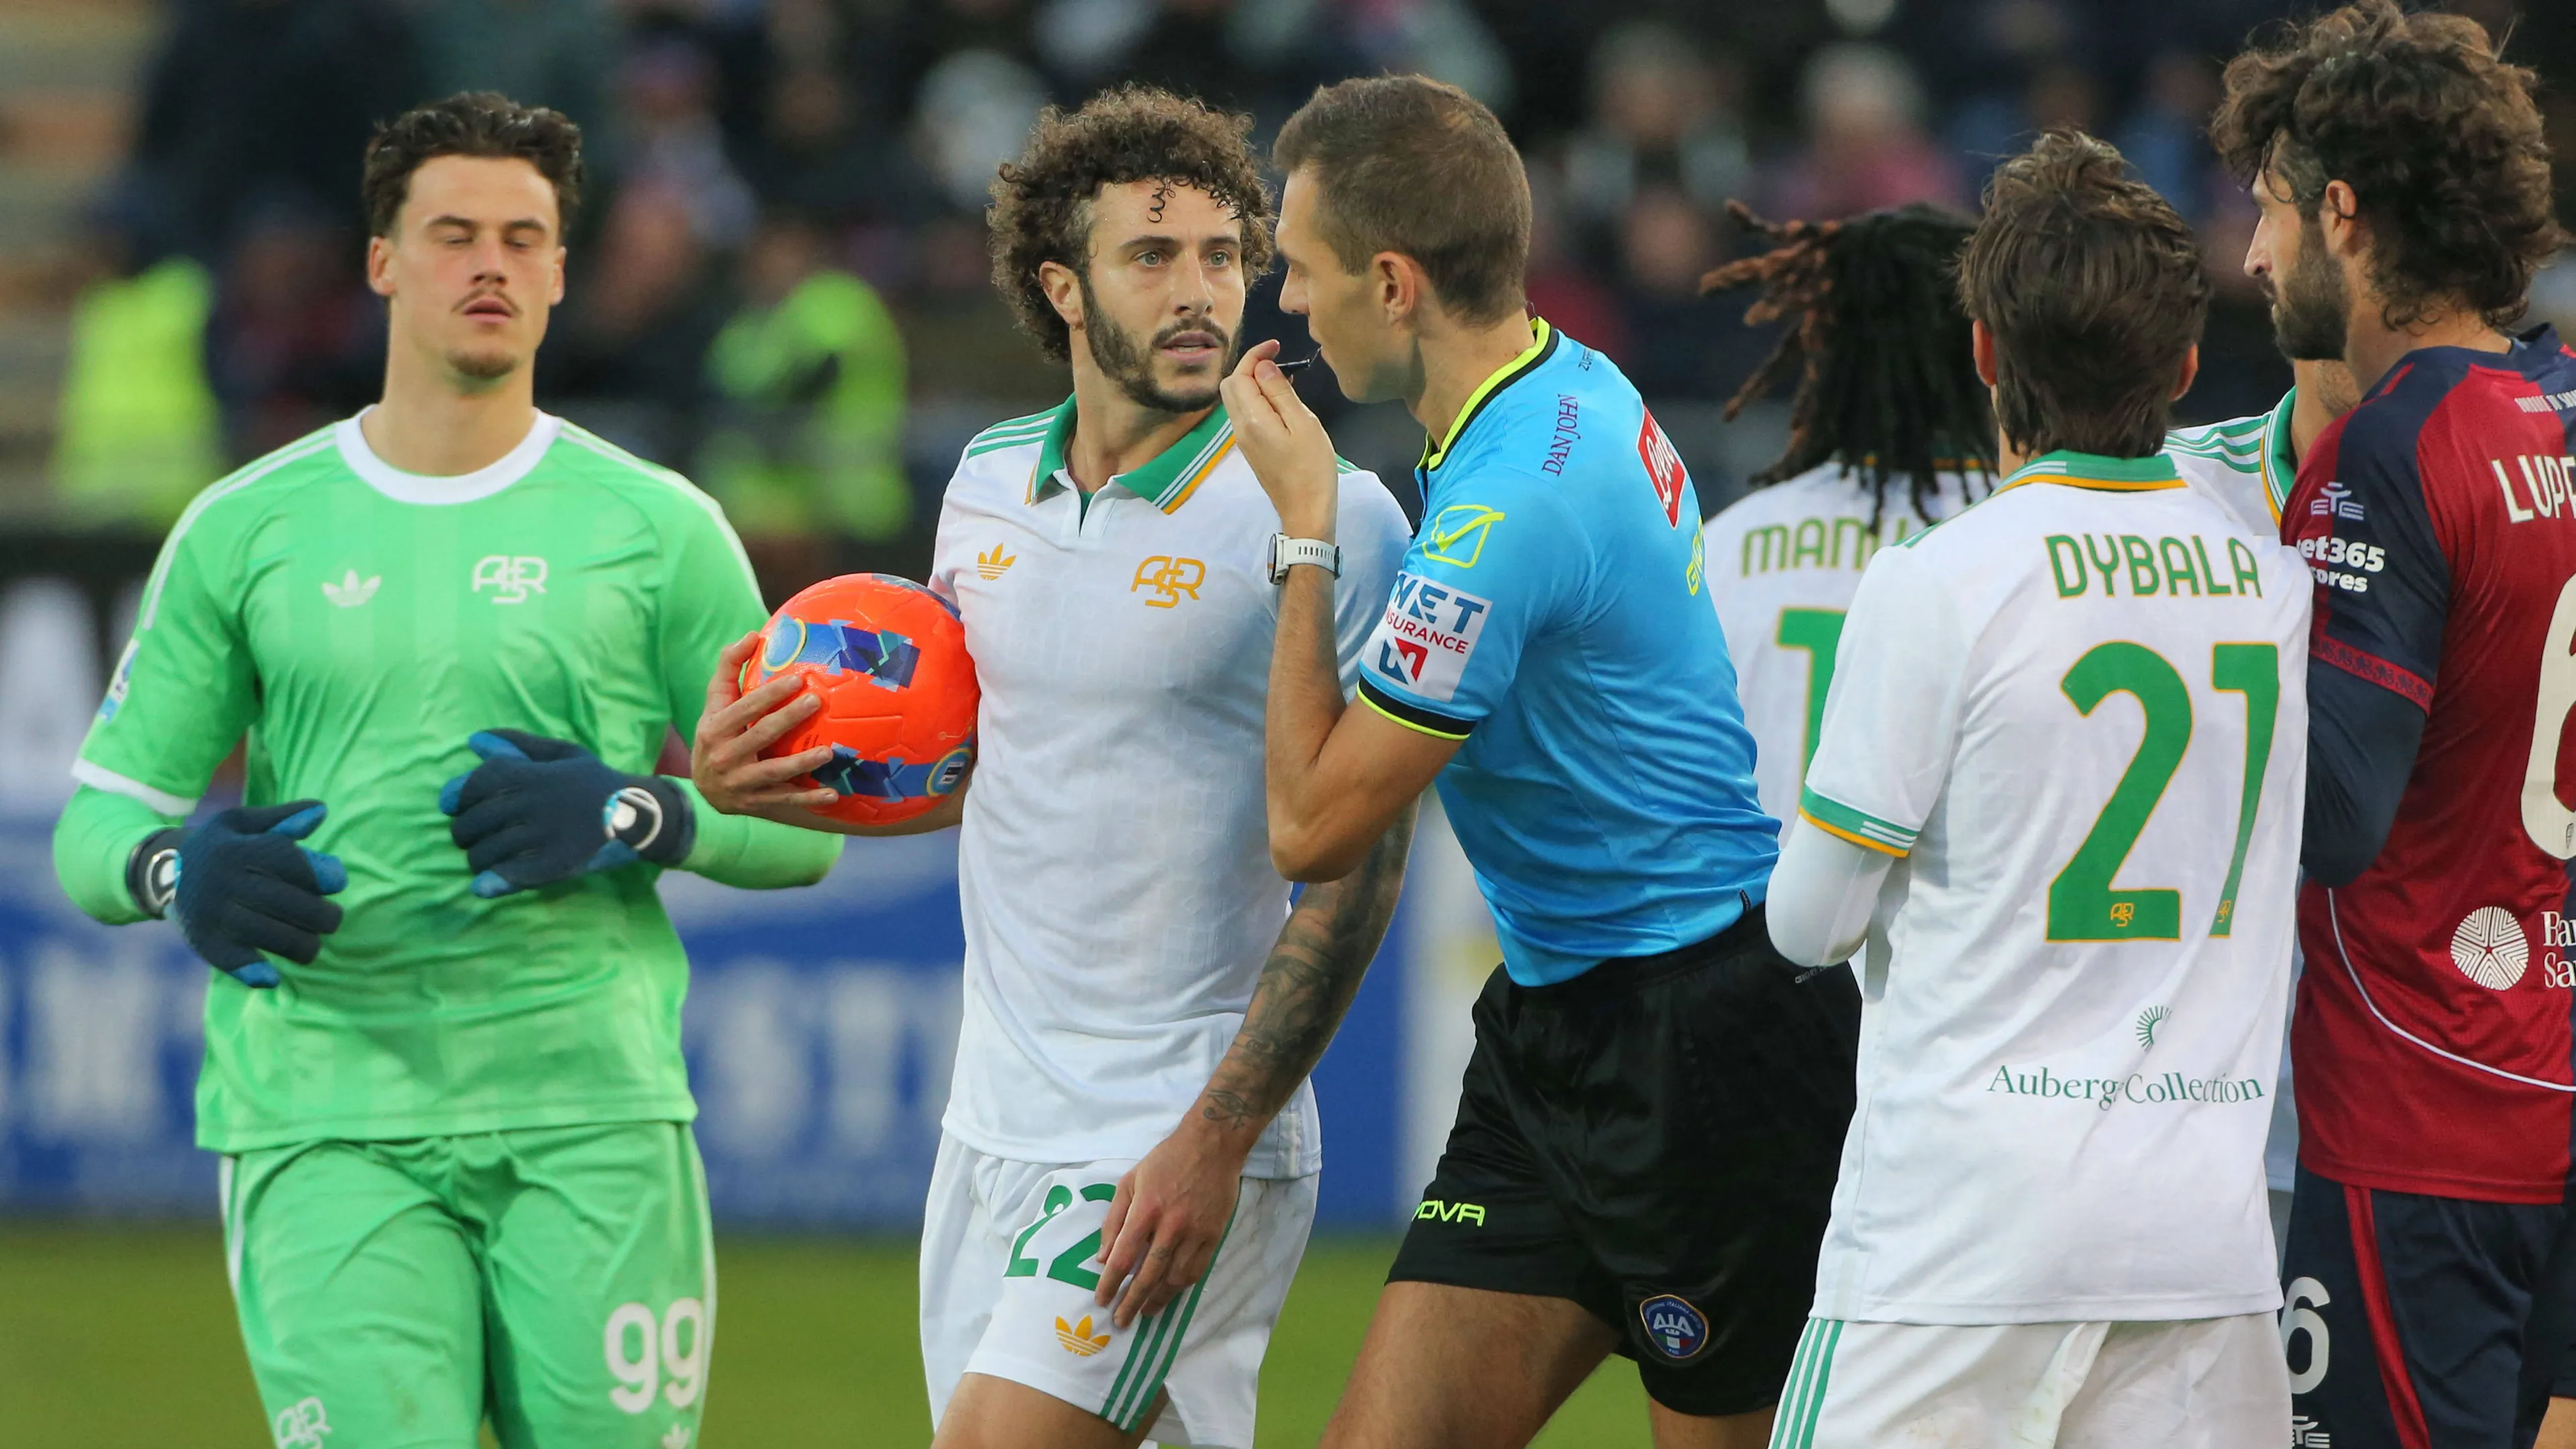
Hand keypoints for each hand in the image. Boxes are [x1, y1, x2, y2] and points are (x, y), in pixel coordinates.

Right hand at [163, 801, 347, 986]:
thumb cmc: (220, 846)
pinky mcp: (201, 941)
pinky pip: (232, 961)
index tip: (336, 882)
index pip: (290, 862)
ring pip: (271, 936)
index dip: (322, 874)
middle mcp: (223, 882)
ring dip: (303, 945)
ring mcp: (212, 913)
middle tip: (331, 919)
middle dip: (322, 916)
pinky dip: (255, 971)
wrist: (161, 872)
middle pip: (287, 903)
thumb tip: (320, 811)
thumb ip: (282, 818)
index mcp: (237, 850)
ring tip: (311, 944)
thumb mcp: (241, 823)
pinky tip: (272, 976)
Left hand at [438, 730, 692, 897]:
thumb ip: (519, 745)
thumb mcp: (563, 754)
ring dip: (476, 859)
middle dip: (463, 833)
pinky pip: (510, 876)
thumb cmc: (597, 782)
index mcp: (533, 775)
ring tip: (483, 859)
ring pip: (486, 853)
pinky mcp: (555, 865)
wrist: (640, 815)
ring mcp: (544, 836)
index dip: (456, 797)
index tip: (451, 807)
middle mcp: (534, 804)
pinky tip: (485, 884)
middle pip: (474, 822)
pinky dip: (491, 881)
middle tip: (470, 838)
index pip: (476, 785)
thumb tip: (474, 740)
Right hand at [691, 632, 838, 814]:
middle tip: (817, 701)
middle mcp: (724, 757)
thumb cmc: (717, 734)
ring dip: (802, 762)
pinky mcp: (755, 803)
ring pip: (774, 772)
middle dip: (789, 718)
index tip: (797, 680)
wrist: (705, 789)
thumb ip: (729, 668)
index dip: (769, 694)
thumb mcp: (715, 703)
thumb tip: (752, 635)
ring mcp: (740, 783)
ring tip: (828, 752)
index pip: (744, 708)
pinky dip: (808, 800)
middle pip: (761, 735)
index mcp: (714, 729)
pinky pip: (785, 801)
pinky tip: (833, 794)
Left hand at [1094, 1117, 1247, 1328]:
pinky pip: (1197, 1270)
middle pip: (1147, 1275)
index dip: (1110, 1283)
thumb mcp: (1129, 1181)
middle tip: (1121, 1322)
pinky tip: (1170, 1293)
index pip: (1122, 1257)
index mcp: (1145, 1209)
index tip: (1102, 1301)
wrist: (1212, 1146)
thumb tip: (1102, 1257)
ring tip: (1145, 1312)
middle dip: (1131, 1302)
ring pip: (1174, 1278)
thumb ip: (1114, 1219)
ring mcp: (1195, 1232)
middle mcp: (1170, 1225)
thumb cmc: (1165, 1160)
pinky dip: (1182, 1286)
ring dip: (1157, 1300)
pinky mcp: (1214, 1235)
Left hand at [1221, 340, 1339, 539]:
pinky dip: (1258, 399)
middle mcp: (1240, 428)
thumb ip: (1281, 393)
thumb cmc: (1312, 469)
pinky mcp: (1251, 448)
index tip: (1277, 346)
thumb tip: (1264, 366)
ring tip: (1284, 378)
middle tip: (1278, 360)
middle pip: (1231, 385)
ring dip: (1254, 382)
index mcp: (1252, 419)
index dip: (1255, 355)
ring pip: (1236, 400)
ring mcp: (1244, 440)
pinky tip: (1281, 400)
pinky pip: (1246, 414)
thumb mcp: (1304, 424)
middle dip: (1250, 366)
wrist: (1306, 511)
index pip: (1240, 375)